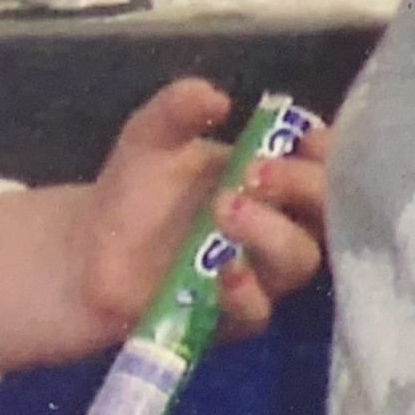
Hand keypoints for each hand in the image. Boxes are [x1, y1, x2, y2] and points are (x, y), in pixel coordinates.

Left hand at [74, 77, 330, 343]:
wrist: (87, 252)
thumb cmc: (135, 190)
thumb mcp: (151, 137)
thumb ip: (179, 109)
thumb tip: (218, 97)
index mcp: (272, 179)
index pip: (324, 164)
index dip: (327, 151)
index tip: (304, 137)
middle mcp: (279, 226)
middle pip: (324, 212)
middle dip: (300, 186)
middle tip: (255, 171)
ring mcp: (261, 274)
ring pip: (299, 260)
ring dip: (270, 233)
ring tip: (224, 209)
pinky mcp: (234, 317)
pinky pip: (258, 310)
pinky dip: (244, 289)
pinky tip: (222, 268)